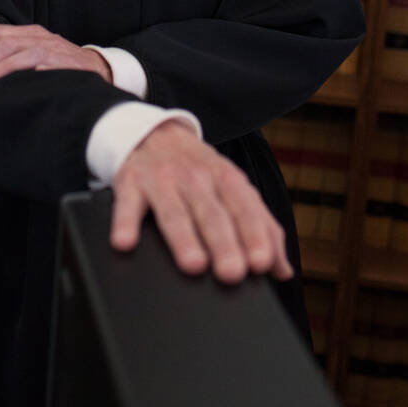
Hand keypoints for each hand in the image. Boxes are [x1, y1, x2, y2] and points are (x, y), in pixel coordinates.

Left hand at [0, 22, 111, 90]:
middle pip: (2, 42)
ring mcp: (53, 47)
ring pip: (20, 51)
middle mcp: (38, 36)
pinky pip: (46, 63)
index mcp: (27, 32)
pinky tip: (18, 81)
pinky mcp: (67, 62)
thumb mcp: (33, 57)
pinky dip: (29, 69)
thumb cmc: (58, 67)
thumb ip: (10, 61)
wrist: (100, 69)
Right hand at [111, 121, 293, 284]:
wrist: (153, 133)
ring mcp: (162, 178)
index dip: (254, 234)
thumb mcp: (232, 189)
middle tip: (232, 273)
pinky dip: (125, 222)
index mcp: (226, 179)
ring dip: (184, 238)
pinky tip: (125, 242)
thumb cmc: (198, 172)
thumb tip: (282, 270)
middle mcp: (196, 177)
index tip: (261, 263)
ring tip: (193, 264)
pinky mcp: (130, 182)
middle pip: (211, 212)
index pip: (245, 208)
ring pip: (174, 210)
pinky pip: (127, 203)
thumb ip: (261, 227)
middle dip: (223, 242)